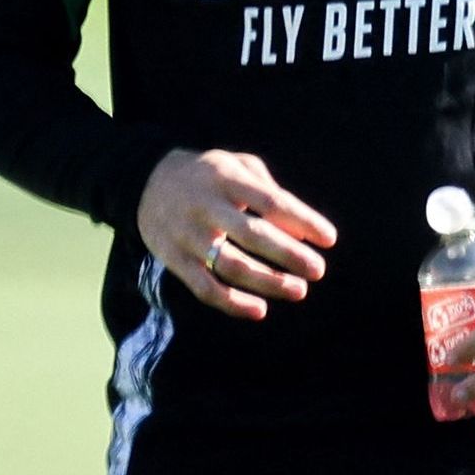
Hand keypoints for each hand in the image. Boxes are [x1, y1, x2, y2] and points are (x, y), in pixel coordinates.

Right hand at [139, 150, 334, 322]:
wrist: (145, 182)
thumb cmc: (206, 175)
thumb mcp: (235, 164)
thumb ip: (268, 189)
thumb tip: (301, 230)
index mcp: (224, 178)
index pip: (270, 201)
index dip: (302, 220)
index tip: (329, 239)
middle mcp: (205, 206)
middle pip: (252, 234)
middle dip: (289, 254)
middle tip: (318, 270)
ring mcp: (188, 235)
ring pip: (231, 266)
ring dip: (268, 282)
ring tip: (299, 290)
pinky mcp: (175, 260)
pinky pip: (205, 288)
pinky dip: (233, 304)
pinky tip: (260, 310)